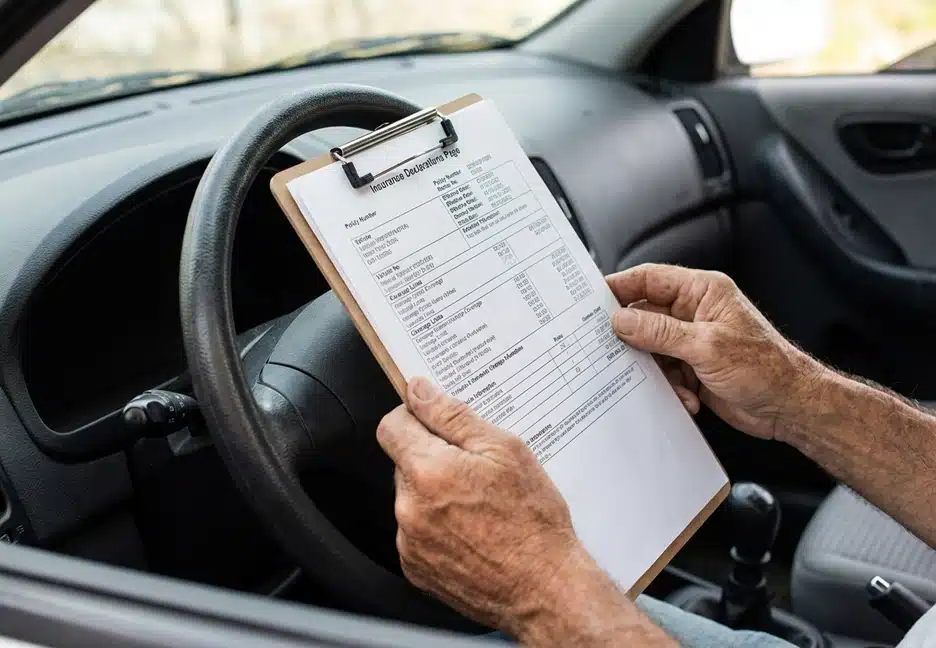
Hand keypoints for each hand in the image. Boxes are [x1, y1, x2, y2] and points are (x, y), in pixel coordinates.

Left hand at [376, 377, 582, 634]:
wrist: (545, 590)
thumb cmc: (532, 521)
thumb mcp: (505, 450)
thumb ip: (453, 416)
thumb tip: (419, 391)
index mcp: (428, 471)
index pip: (391, 425)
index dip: (414, 415)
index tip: (434, 419)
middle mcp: (409, 507)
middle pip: (403, 461)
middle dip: (432, 456)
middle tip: (476, 467)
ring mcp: (409, 542)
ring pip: (411, 497)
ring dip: (435, 492)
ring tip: (480, 504)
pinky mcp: (415, 568)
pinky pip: (417, 531)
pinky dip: (437, 526)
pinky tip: (472, 529)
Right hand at [607, 264, 823, 440]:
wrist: (790, 407)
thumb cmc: (766, 368)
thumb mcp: (706, 347)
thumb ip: (659, 332)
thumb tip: (622, 320)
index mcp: (702, 292)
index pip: (650, 279)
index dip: (620, 287)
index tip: (593, 301)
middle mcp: (695, 312)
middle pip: (644, 316)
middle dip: (631, 337)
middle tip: (611, 350)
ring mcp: (692, 341)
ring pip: (650, 349)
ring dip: (654, 370)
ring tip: (668, 383)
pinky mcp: (692, 367)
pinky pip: (663, 373)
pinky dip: (669, 388)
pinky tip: (687, 397)